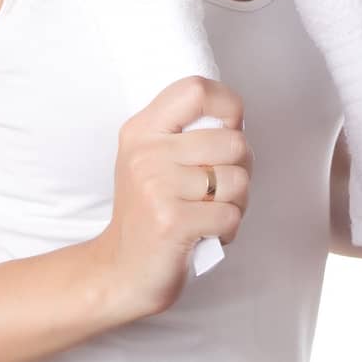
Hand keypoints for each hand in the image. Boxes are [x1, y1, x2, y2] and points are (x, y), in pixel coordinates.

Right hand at [96, 76, 254, 319]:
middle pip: (233, 141)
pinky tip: (205, 233)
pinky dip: (228, 229)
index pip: (196, 90)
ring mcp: (157, 187)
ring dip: (237, 203)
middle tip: (218, 190)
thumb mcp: (154, 162)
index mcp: (142, 130)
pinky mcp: (172, 222)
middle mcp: (146, 153)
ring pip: (238, 180)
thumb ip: (187, 136)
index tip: (230, 128)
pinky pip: (231, 215)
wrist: (120, 272)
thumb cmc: (150, 214)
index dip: (228, 105)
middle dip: (240, 169)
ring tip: (210, 213)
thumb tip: (238, 122)